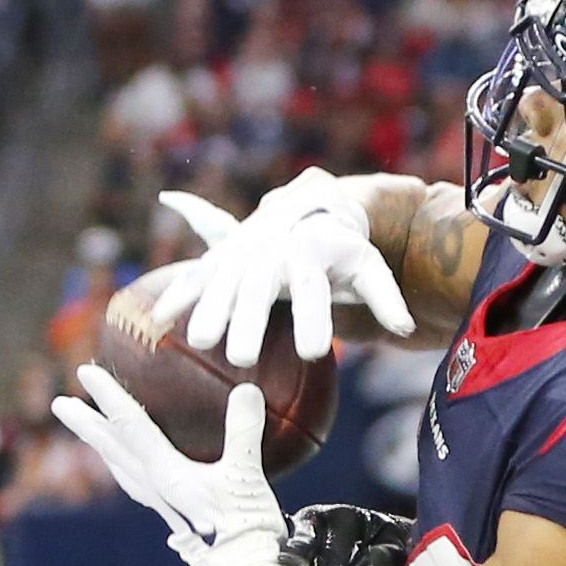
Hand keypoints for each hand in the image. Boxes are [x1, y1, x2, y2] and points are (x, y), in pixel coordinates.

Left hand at [49, 370, 322, 565]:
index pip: (130, 427)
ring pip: (121, 469)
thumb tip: (246, 389)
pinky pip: (138, 485)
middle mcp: (155, 489)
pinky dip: (127, 468)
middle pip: (112, 450)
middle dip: (87, 425)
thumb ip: (244, 432)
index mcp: (165, 475)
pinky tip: (134, 468)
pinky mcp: (175, 517)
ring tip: (91, 433)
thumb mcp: (247, 476)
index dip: (109, 397)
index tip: (84, 372)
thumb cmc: (246, 528)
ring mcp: (163, 505)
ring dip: (103, 447)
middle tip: (59, 404)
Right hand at [150, 169, 413, 366]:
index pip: (314, 288)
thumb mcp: (367, 265)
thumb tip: (406, 328)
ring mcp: (244, 253)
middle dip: (248, 321)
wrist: (308, 206)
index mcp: (310, 253)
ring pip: (223, 283)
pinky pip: (197, 276)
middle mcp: (273, 251)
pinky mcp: (222, 257)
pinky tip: (159, 322)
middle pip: (259, 289)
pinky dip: (179, 295)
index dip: (313, 318)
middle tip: (243, 358)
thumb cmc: (340, 249)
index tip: (314, 352)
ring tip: (201, 340)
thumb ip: (385, 297)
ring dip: (209, 310)